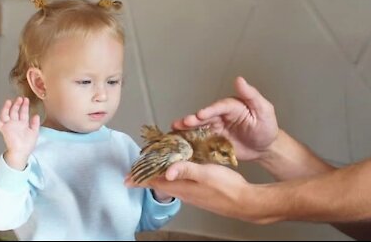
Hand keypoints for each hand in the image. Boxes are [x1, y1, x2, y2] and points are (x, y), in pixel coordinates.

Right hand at [0, 97, 39, 170]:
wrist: (22, 151)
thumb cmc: (28, 144)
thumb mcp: (35, 132)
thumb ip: (35, 123)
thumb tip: (36, 115)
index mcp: (23, 124)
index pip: (23, 113)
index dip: (24, 106)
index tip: (26, 99)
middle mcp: (15, 123)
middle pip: (15, 112)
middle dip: (17, 104)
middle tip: (20, 98)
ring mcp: (9, 126)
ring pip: (6, 114)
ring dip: (8, 107)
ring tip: (10, 101)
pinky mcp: (4, 129)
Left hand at [143, 161, 264, 221]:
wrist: (244, 202)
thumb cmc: (227, 188)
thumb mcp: (206, 174)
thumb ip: (187, 169)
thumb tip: (167, 170)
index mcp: (182, 186)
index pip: (154, 182)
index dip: (139, 179)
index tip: (126, 177)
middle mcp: (184, 192)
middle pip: (159, 183)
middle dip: (146, 177)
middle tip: (136, 171)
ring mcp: (192, 193)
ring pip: (169, 184)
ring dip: (158, 176)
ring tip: (151, 168)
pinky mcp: (199, 192)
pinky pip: (180, 183)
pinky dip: (172, 176)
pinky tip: (176, 170)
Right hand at [172, 77, 277, 160]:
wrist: (266, 148)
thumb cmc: (266, 126)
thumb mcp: (263, 109)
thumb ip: (251, 95)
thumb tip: (239, 79)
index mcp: (232, 106)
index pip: (220, 107)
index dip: (210, 110)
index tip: (200, 114)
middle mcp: (221, 115)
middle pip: (206, 116)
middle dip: (194, 119)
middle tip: (184, 122)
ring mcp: (216, 128)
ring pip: (200, 126)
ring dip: (187, 127)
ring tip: (175, 128)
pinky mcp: (213, 140)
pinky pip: (200, 139)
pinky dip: (189, 139)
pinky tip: (179, 140)